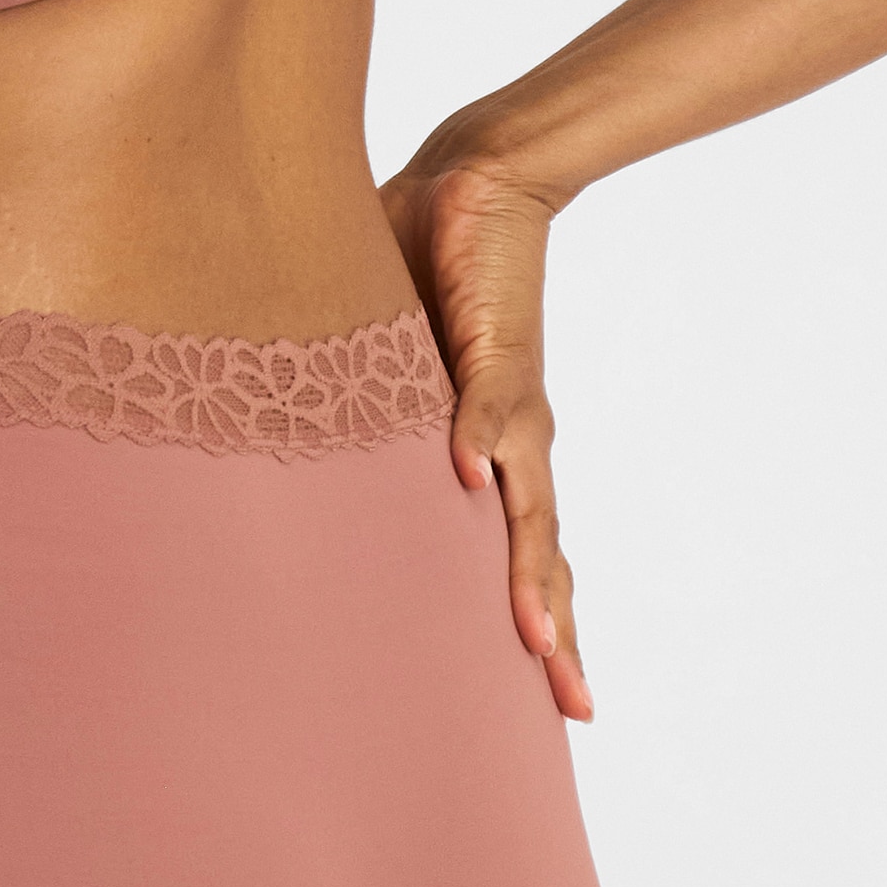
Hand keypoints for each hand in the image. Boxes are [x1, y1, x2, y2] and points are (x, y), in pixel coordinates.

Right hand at [378, 150, 593, 723]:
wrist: (480, 179)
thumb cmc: (434, 266)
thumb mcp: (396, 359)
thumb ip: (377, 406)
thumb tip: (316, 442)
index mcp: (492, 442)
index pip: (520, 544)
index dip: (537, 614)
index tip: (556, 698)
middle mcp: (513, 432)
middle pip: (538, 548)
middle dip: (550, 627)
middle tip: (570, 706)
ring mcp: (509, 396)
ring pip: (527, 502)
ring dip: (527, 570)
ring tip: (531, 636)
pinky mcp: (494, 345)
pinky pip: (487, 402)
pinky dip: (478, 438)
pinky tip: (466, 477)